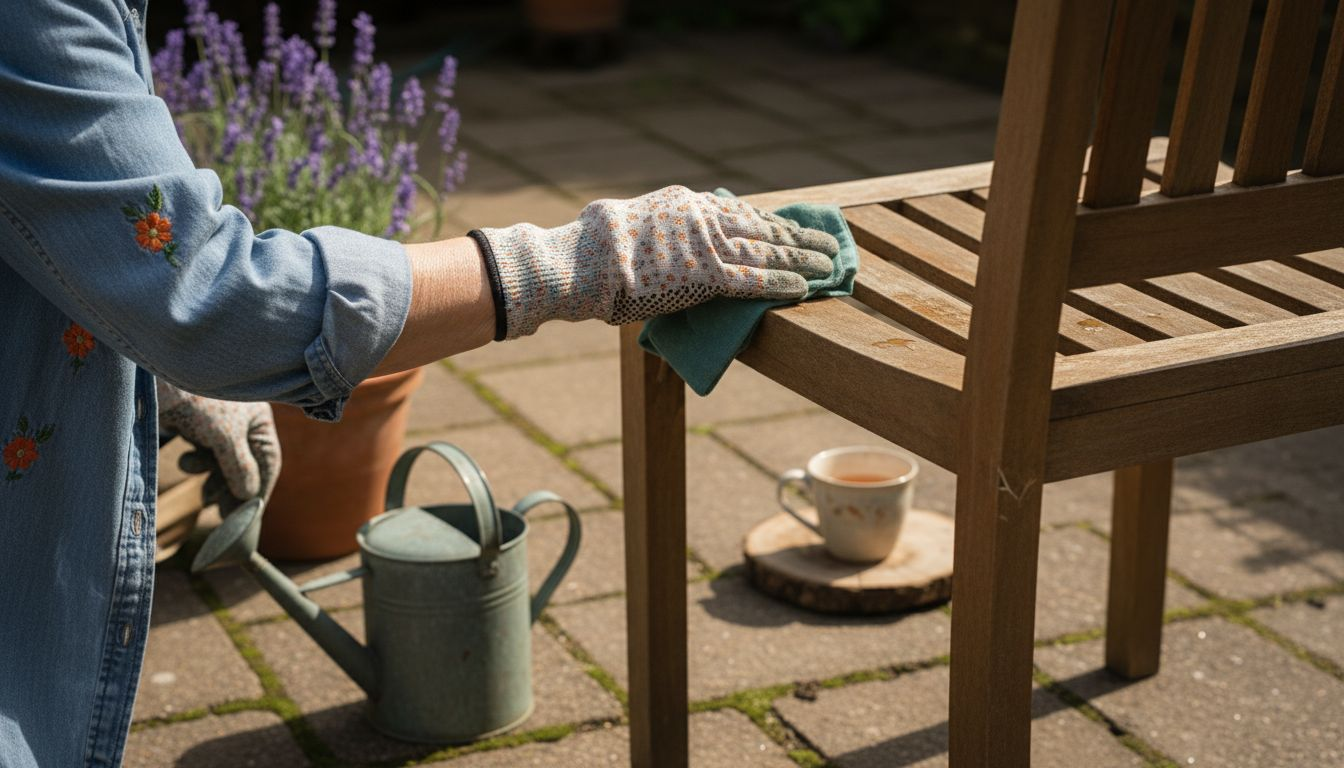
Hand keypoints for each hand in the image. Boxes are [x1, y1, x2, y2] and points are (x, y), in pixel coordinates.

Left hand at [156, 381, 280, 513]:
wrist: (155, 377)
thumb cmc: (199, 402)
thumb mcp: (226, 437)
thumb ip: (240, 469)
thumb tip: (249, 495)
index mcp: (259, 419)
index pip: (267, 461)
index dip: (259, 490)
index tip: (250, 516)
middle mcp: (242, 422)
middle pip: (245, 465)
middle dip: (233, 489)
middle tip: (223, 515)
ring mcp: (218, 425)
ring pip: (222, 463)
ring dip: (213, 479)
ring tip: (203, 495)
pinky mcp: (195, 428)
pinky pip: (203, 455)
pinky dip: (196, 464)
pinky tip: (186, 461)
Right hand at [473, 185, 839, 338]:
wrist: (584, 260)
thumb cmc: (595, 249)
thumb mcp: (634, 224)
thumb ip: (663, 230)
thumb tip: (666, 240)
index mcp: (687, 203)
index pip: (742, 211)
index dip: (773, 223)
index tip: (793, 229)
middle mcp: (703, 217)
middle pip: (764, 227)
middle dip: (800, 238)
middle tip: (830, 244)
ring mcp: (706, 246)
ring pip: (768, 251)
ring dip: (803, 259)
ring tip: (830, 266)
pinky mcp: (705, 276)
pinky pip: (754, 279)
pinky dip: (782, 282)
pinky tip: (805, 287)